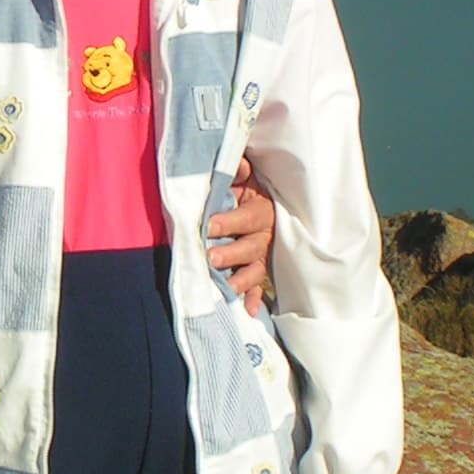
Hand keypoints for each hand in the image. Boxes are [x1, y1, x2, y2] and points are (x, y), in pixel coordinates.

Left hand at [208, 157, 276, 313]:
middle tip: (211, 258)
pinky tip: (248, 311)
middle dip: (231, 254)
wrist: (262, 203)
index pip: (245, 218)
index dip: (228, 222)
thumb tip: (237, 162)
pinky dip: (254, 299)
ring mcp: (262, 256)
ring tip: (225, 289)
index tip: (208, 225)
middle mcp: (264, 235)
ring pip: (254, 270)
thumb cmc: (246, 190)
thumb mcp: (244, 178)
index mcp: (261, 211)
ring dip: (241, 280)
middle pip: (250, 247)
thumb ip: (238, 171)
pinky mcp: (259, 270)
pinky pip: (258, 287)